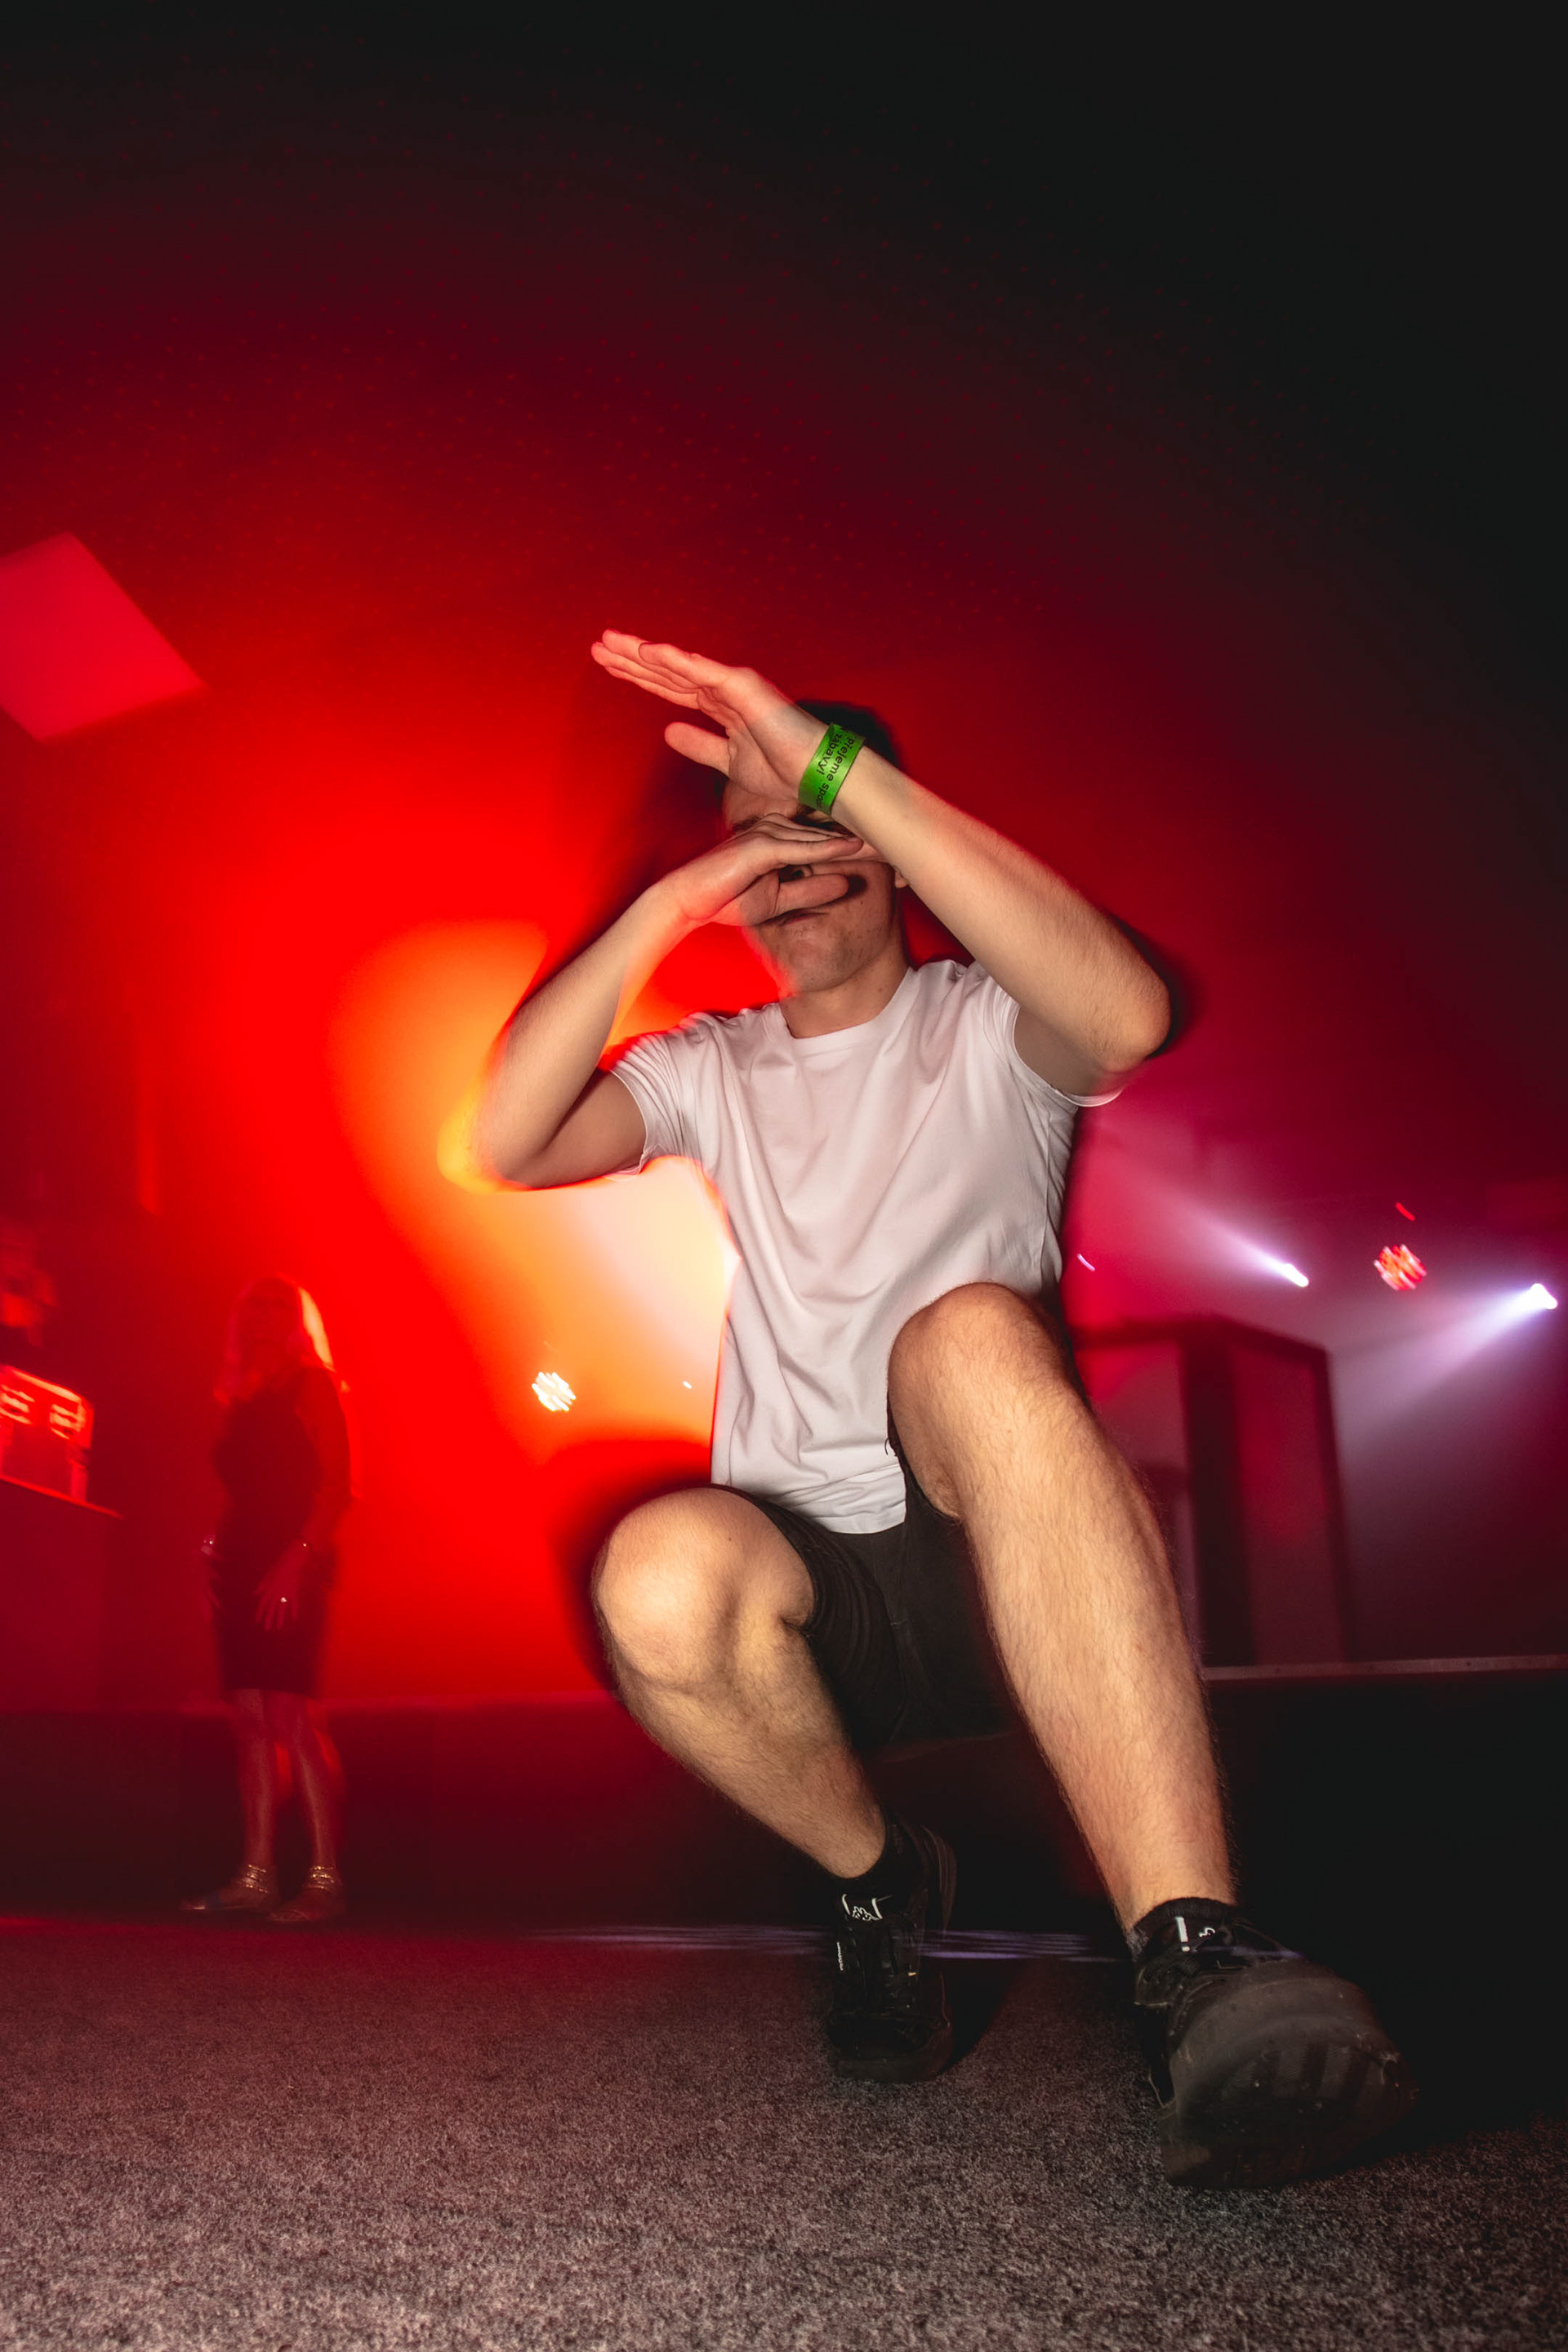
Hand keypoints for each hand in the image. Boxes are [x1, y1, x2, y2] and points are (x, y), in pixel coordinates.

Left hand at [255, 1540, 310, 1630]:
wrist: (291, 1560)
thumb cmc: (279, 1566)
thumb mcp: (267, 1575)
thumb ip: (262, 1585)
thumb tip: (255, 1593)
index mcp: (268, 1588)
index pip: (262, 1603)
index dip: (260, 1612)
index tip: (257, 1621)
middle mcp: (275, 1593)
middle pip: (271, 1608)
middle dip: (268, 1619)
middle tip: (267, 1629)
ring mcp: (285, 1593)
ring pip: (281, 1608)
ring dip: (279, 1618)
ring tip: (278, 1627)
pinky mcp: (294, 1591)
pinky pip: (294, 1603)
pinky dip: (294, 1610)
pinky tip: (293, 1618)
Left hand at [591, 631, 825, 813]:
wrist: (816, 774)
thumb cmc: (782, 769)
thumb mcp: (728, 762)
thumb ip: (699, 745)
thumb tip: (668, 731)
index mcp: (719, 707)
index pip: (670, 688)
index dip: (639, 676)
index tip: (608, 665)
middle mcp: (722, 690)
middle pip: (667, 672)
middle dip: (631, 659)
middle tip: (598, 644)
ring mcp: (732, 685)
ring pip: (678, 665)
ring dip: (644, 652)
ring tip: (612, 641)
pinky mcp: (744, 686)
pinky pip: (703, 671)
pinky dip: (676, 660)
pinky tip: (649, 651)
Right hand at [652, 809, 873, 934]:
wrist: (689, 903)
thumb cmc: (727, 899)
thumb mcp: (780, 900)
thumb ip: (811, 890)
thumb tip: (845, 884)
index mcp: (780, 837)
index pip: (825, 840)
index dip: (857, 847)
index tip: (891, 855)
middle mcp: (775, 828)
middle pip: (828, 833)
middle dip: (863, 840)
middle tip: (901, 844)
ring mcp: (766, 833)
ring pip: (819, 838)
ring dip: (853, 843)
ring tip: (887, 845)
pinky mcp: (758, 846)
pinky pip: (799, 848)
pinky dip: (826, 850)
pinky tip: (852, 850)